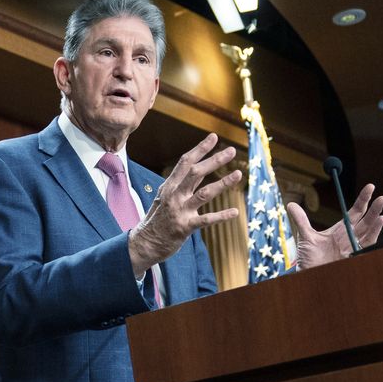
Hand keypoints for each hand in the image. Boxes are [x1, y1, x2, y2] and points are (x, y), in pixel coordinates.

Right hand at [129, 133, 242, 276]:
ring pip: (204, 193)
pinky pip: (206, 220)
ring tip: (238, 175)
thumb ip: (182, 184)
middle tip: (232, 151)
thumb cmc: (157, 219)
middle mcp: (174, 195)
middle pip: (196, 172)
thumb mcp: (165, 197)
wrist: (144, 243)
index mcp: (169, 186)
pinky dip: (221, 216)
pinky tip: (235, 212)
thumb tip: (199, 167)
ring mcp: (179, 211)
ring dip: (222, 183)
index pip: (185, 162)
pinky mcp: (185, 227)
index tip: (214, 137)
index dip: (200, 149)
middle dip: (214, 160)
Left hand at [287, 184, 382, 268]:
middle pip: (364, 220)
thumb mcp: (304, 237)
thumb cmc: (308, 259)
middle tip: (381, 197)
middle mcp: (349, 237)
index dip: (363, 200)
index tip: (370, 187)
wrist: (309, 276)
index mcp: (339, 230)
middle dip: (373, 208)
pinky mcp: (355, 256)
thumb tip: (291, 204)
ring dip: (376, 219)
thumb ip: (301, 220)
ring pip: (368, 230)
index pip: (354, 212)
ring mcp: (353, 247)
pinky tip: (380, 222)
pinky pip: (368, 243)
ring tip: (382, 207)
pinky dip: (374, 233)